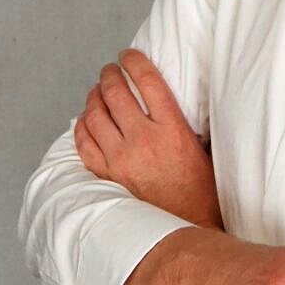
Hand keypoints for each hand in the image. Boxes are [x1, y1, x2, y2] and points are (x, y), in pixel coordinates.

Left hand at [75, 48, 222, 228]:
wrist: (186, 229)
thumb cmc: (199, 192)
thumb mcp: (202, 148)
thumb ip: (185, 123)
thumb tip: (176, 99)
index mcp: (172, 129)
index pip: (148, 82)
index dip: (135, 62)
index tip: (129, 54)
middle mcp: (143, 140)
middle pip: (116, 93)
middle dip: (109, 74)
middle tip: (110, 69)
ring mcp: (121, 159)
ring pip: (95, 115)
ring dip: (94, 97)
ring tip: (97, 91)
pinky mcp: (107, 176)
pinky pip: (85, 143)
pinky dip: (82, 126)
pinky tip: (86, 119)